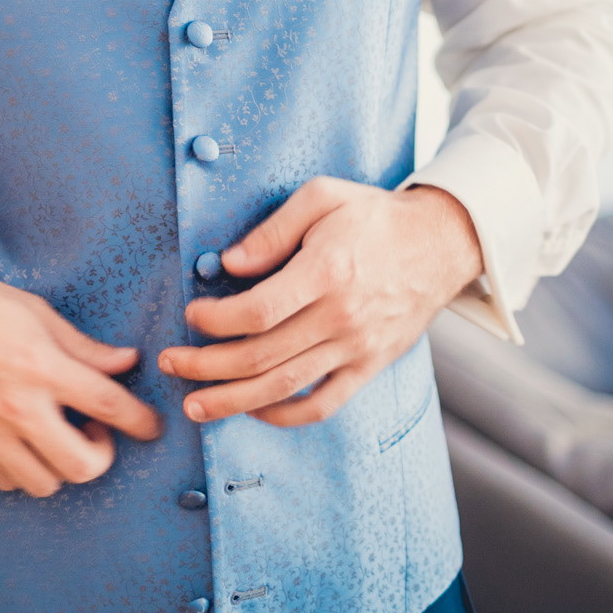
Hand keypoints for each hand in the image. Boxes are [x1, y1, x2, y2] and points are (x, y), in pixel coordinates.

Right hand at [0, 254, 162, 495]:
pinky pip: (3, 481)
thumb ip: (82, 346)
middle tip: (96, 432)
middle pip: (83, 465)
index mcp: (41, 366)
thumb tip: (124, 362)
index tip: (151, 427)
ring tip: (55, 436)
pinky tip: (21, 444)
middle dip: (102, 455)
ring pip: (44, 482)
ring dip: (60, 465)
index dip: (141, 421)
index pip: (108, 405)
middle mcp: (17, 406)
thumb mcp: (33, 312)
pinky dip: (21, 471)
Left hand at [157, 179, 482, 427]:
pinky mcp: (369, 366)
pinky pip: (324, 404)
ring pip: (285, 387)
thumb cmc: (375, 215)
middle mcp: (341, 317)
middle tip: (171, 364)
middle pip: (261, 356)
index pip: (257, 312)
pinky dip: (285, 415)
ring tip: (196, 405)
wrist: (441, 243)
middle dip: (207, 365)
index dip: (216, 321)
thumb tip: (227, 263)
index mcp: (326, 271)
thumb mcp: (321, 196)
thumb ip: (272, 230)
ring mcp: (357, 348)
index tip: (191, 316)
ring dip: (233, 401)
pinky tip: (254, 410)